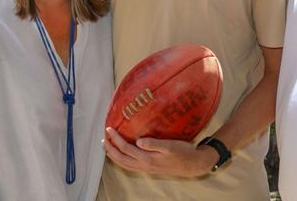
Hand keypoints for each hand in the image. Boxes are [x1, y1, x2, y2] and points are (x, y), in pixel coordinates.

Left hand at [103, 127, 218, 176]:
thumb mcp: (170, 146)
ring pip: (125, 164)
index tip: (109, 128)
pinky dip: (122, 160)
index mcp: (147, 158)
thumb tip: (138, 141)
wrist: (193, 165)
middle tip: (103, 139)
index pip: (126, 149)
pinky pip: (131, 166)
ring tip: (108, 147)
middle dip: (110, 150)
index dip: (115, 139)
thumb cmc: (183, 152)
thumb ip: (154, 144)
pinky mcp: (150, 168)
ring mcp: (146, 169)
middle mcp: (144, 165)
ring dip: (114, 156)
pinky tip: (123, 154)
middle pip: (121, 159)